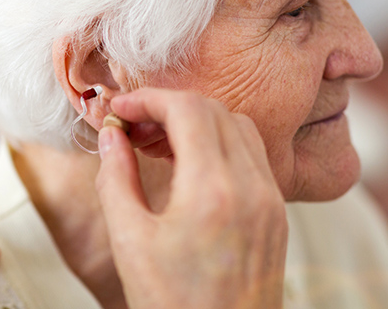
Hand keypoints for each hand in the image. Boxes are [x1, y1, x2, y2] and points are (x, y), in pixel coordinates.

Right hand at [95, 88, 287, 308]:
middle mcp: (252, 187)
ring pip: (240, 127)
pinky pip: (253, 157)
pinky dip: (221, 144)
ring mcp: (271, 201)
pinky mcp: (276, 215)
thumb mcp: (129, 240)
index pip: (187, 109)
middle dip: (170, 106)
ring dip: (198, 121)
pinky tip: (190, 166)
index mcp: (213, 190)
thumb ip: (116, 177)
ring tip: (159, 143)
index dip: (149, 99)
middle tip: (134, 125)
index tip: (120, 110)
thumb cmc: (171, 304)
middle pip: (215, 110)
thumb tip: (111, 135)